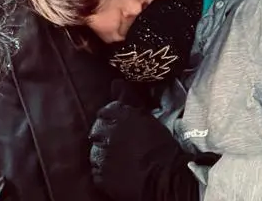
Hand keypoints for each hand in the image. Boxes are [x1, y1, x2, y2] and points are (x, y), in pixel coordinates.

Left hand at [88, 82, 197, 200]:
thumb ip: (127, 100)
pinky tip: (116, 172)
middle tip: (118, 144)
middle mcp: (107, 133)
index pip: (104, 112)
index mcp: (119, 116)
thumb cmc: (161, 147)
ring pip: (95, 152)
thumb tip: (115, 82)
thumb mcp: (146, 118)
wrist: (166, 178)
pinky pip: (96, 172)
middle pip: (97, 131)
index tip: (116, 126)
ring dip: (103, 154)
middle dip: (104, 136)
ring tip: (118, 160)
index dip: (109, 119)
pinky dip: (104, 172)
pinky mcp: (102, 176)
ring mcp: (102, 155)